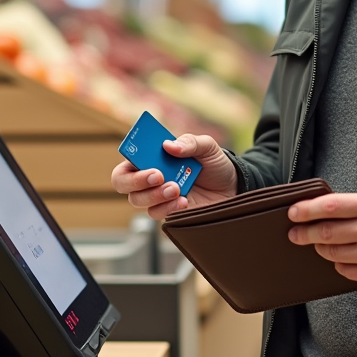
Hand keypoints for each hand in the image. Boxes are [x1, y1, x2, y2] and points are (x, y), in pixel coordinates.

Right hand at [110, 134, 237, 220]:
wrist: (233, 187)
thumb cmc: (215, 164)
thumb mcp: (207, 146)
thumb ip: (189, 142)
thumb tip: (169, 146)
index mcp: (154, 157)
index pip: (129, 157)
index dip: (129, 158)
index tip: (144, 159)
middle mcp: (151, 177)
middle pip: (123, 182)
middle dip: (136, 180)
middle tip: (158, 176)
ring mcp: (158, 195)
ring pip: (137, 200)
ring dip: (154, 195)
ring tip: (176, 188)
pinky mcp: (169, 211)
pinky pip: (156, 213)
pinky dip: (167, 208)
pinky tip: (184, 201)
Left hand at [288, 190, 356, 288]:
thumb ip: (354, 206)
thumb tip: (318, 209)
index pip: (331, 206)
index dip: (308, 209)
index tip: (293, 212)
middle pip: (327, 232)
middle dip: (305, 233)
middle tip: (294, 233)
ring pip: (332, 253)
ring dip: (320, 248)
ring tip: (318, 243)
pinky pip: (344, 269)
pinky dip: (338, 263)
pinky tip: (342, 256)